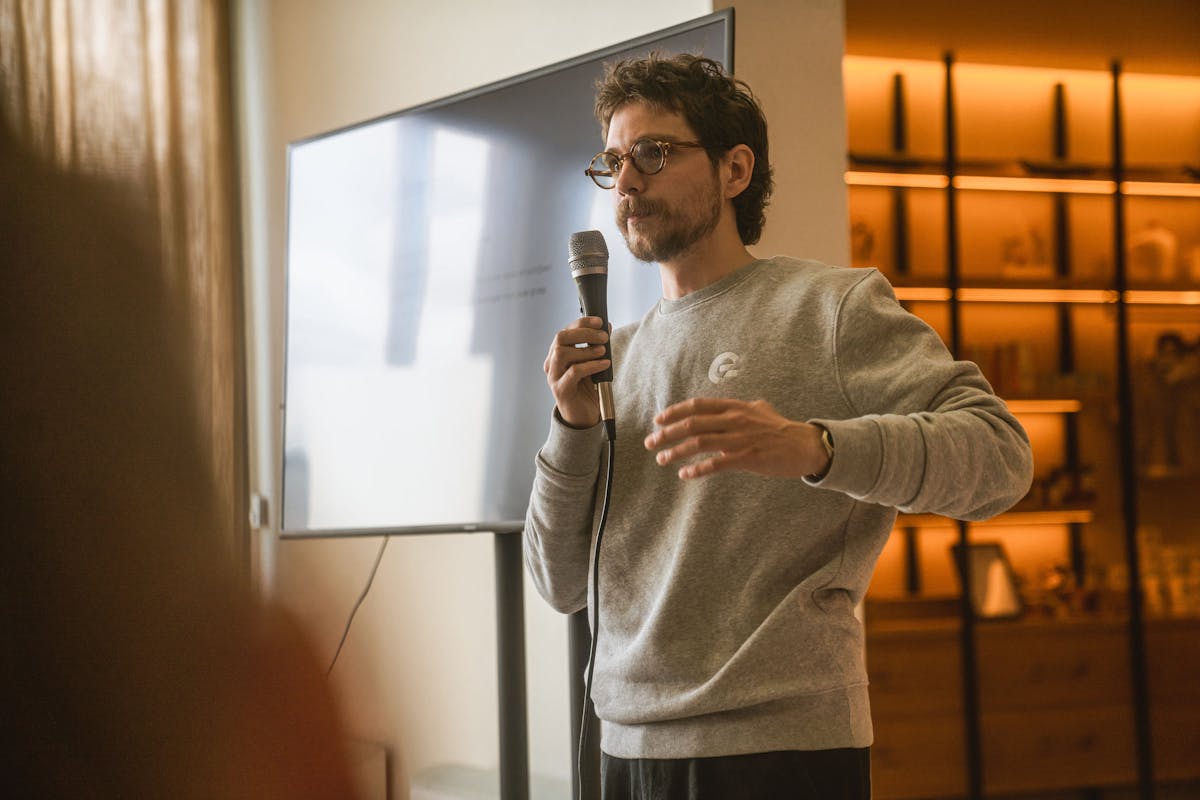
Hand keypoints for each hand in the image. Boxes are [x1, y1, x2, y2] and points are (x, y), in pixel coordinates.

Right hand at [543, 317, 610, 427]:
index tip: (600, 322)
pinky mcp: (560, 390)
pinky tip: (604, 364)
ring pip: (562, 353)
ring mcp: (554, 377)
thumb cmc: (588, 388)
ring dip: (586, 349)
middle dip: (583, 333)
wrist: (584, 416)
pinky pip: (573, 372)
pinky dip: (591, 365)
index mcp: (557, 354)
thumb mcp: (593, 363)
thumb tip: (606, 326)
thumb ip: (597, 346)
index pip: (565, 331)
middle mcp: (552, 363)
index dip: (582, 323)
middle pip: (560, 338)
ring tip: (603, 352)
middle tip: (603, 337)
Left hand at [643, 398, 829, 479]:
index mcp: (735, 407)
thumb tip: (730, 408)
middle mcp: (735, 419)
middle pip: (693, 424)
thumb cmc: (782, 430)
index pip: (698, 406)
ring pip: (700, 443)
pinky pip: (717, 464)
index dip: (675, 412)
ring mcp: (741, 438)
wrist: (807, 446)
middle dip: (667, 433)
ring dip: (676, 452)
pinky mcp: (748, 457)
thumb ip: (742, 408)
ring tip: (662, 460)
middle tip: (651, 443)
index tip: (658, 420)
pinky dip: (698, 469)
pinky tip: (685, 475)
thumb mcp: (761, 410)